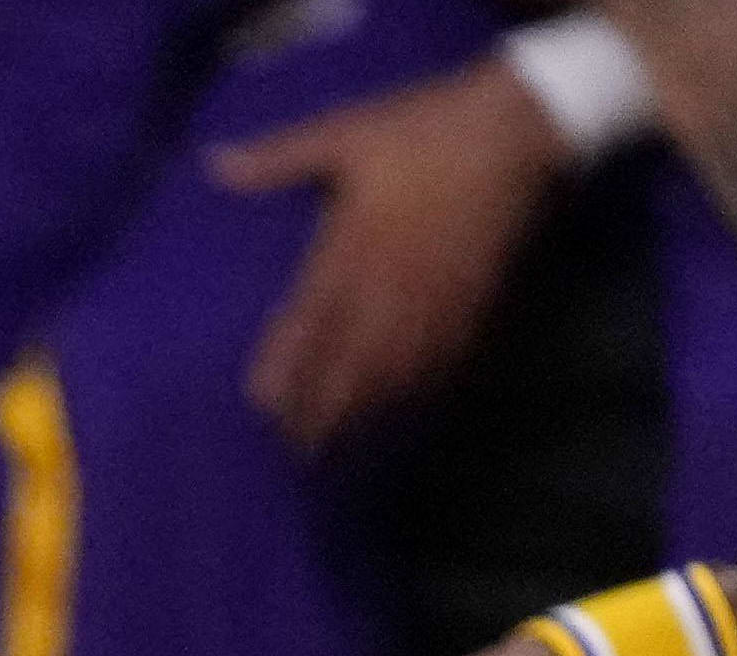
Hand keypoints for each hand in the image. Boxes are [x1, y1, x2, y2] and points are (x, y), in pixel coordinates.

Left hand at [207, 61, 564, 446]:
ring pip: (396, 370)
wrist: (521, 124)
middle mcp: (390, 284)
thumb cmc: (428, 126)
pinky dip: (421, 387)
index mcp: (352, 248)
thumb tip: (216, 163)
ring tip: (340, 445)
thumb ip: (280, 158)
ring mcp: (436, 296)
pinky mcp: (476, 296)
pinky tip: (406, 406)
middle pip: (348, 365)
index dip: (283, 369)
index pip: (306, 325)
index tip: (259, 404)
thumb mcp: (348, 132)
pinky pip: (447, 355)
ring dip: (366, 410)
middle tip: (296, 449)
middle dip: (321, 410)